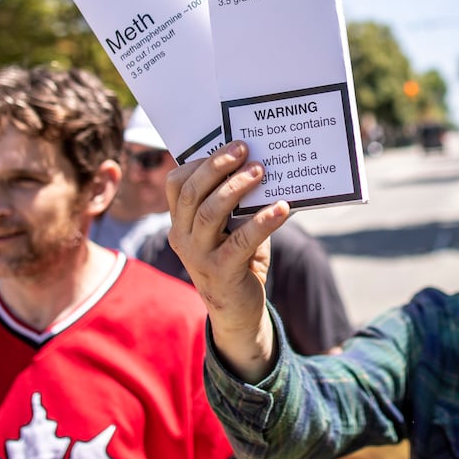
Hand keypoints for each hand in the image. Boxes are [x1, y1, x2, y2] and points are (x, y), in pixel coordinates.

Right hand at [166, 140, 290, 381]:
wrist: (238, 313)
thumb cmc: (238, 259)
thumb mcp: (231, 228)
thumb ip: (237, 202)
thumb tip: (261, 163)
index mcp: (181, 222)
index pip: (176, 183)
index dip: (199, 161)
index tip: (228, 145)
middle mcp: (183, 237)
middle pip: (192, 193)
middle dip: (216, 166)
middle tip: (244, 149)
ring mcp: (198, 256)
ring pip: (209, 214)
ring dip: (235, 188)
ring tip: (260, 171)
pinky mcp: (221, 273)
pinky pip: (241, 242)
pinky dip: (262, 222)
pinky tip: (282, 209)